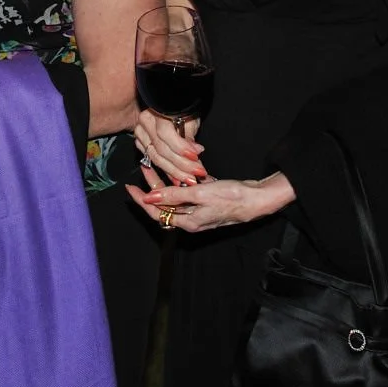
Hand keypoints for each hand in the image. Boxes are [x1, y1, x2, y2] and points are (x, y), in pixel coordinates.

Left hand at [126, 161, 291, 232]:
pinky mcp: (208, 202)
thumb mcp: (200, 194)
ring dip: (167, 181)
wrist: (257, 199)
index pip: (156, 212)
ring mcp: (200, 211)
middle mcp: (192, 219)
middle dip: (153, 186)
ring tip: (157, 165)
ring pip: (176, 196)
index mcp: (188, 221)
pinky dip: (183, 182)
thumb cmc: (232, 198)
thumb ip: (174, 195)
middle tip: (145, 166)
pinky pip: (189, 193)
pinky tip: (180, 170)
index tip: (130, 187)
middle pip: (165, 203)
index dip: (142, 200)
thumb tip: (150, 198)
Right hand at [133, 108, 204, 184]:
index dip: (181, 147)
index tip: (196, 156)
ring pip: (155, 158)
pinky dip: (166, 170)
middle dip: (181, 164)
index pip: (166, 134)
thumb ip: (189, 136)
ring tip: (188, 178)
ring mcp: (140, 133)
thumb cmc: (182, 108)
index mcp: (156, 110)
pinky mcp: (140, 143)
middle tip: (197, 173)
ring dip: (174, 171)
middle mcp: (145, 122)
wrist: (170, 108)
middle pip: (160, 149)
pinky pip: (153, 160)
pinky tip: (176, 178)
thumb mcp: (189, 117)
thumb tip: (194, 153)